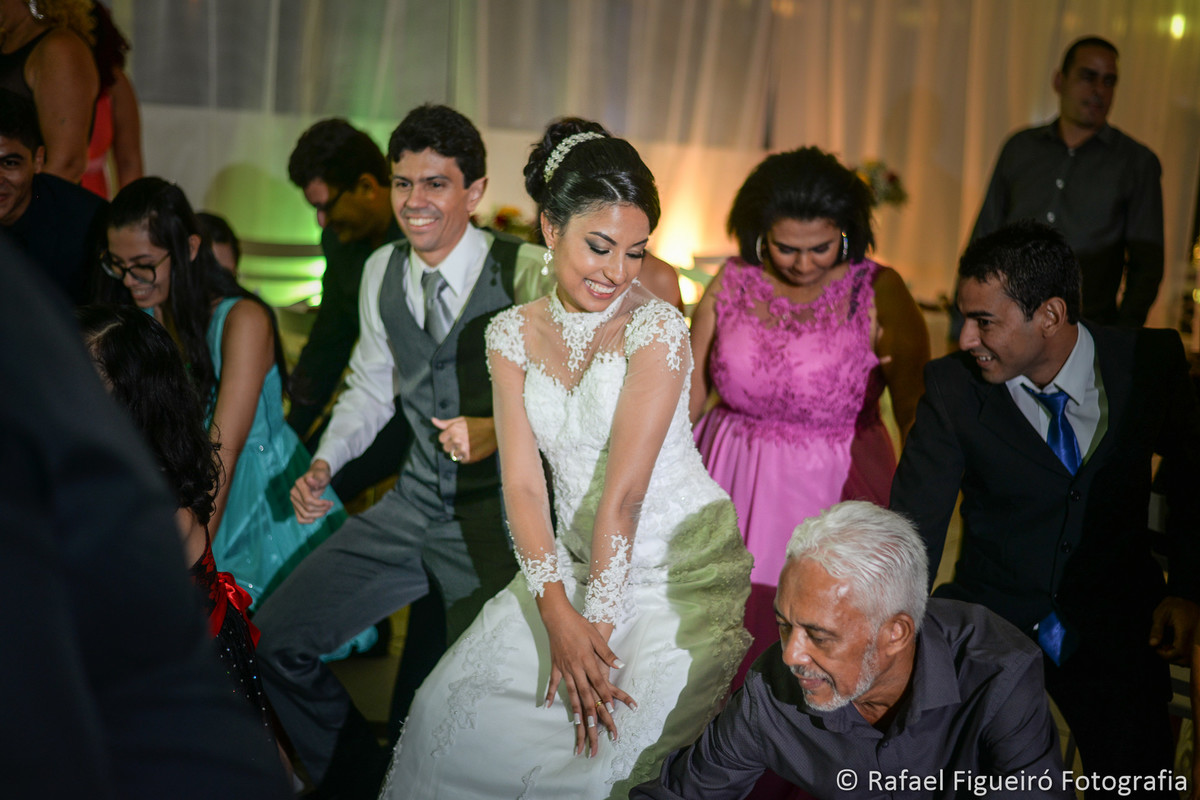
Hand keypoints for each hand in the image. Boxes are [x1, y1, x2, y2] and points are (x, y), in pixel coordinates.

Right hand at [290, 459, 333, 523]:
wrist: (317, 476)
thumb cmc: (321, 475)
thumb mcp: (322, 475)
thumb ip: (317, 479)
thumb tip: (310, 481)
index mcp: (299, 484)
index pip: (308, 500)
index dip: (320, 504)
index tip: (330, 503)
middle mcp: (294, 493)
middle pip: (307, 508)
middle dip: (321, 509)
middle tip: (330, 505)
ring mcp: (294, 501)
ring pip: (304, 515)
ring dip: (317, 515)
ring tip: (326, 510)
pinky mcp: (295, 506)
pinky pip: (300, 519)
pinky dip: (308, 520)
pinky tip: (316, 516)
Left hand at [431, 416, 496, 464]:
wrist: (494, 430)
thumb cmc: (477, 424)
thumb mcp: (461, 420)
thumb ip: (446, 423)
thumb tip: (433, 420)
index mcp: (453, 430)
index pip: (441, 439)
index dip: (447, 438)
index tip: (454, 436)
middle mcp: (457, 440)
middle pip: (445, 448)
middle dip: (451, 446)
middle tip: (461, 441)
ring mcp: (463, 450)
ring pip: (453, 456)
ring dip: (458, 452)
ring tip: (467, 446)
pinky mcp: (470, 457)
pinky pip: (462, 461)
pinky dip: (466, 457)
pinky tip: (472, 450)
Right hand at [538, 594, 635, 757]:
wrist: (557, 616)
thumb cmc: (579, 625)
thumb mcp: (596, 637)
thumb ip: (607, 653)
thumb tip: (620, 665)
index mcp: (587, 660)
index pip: (599, 682)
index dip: (606, 697)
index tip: (612, 710)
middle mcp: (575, 667)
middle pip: (585, 692)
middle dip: (591, 710)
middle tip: (595, 726)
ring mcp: (564, 668)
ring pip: (571, 692)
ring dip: (575, 708)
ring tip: (578, 723)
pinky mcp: (555, 666)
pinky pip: (553, 683)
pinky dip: (550, 694)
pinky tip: (547, 706)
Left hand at [1149, 596, 1199, 662]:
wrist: (1187, 600)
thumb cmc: (1173, 606)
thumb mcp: (1161, 614)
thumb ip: (1156, 629)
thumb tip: (1152, 644)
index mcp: (1186, 631)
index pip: (1179, 652)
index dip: (1166, 654)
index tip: (1157, 648)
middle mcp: (1196, 638)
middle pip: (1185, 659)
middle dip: (1171, 657)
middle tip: (1161, 648)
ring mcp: (1199, 641)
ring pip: (1190, 659)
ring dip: (1177, 657)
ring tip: (1167, 646)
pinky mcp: (1199, 642)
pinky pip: (1193, 654)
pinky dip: (1183, 654)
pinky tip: (1175, 645)